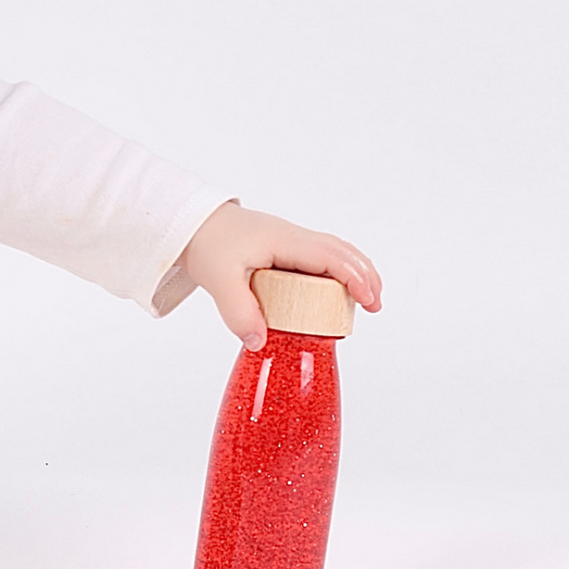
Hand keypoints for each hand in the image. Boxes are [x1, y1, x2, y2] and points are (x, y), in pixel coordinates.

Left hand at [178, 202, 382, 350]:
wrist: (193, 226)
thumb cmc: (207, 245)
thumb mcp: (219, 282)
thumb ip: (239, 313)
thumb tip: (261, 342)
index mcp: (284, 242)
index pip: (331, 257)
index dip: (354, 277)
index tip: (369, 300)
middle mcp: (293, 237)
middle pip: (342, 252)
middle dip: (364, 276)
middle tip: (375, 305)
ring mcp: (291, 241)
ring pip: (336, 251)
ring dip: (355, 271)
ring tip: (367, 298)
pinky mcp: (285, 247)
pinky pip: (322, 255)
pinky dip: (339, 269)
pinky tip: (338, 289)